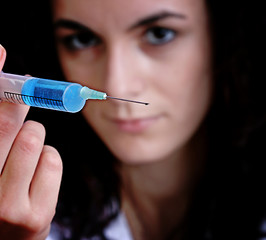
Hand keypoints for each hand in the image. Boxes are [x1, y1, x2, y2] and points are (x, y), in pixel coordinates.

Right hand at [0, 45, 62, 239]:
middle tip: (23, 92)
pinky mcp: (38, 215)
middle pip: (5, 123)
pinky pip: (52, 159)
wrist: (8, 239)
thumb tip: (9, 84)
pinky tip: (37, 178)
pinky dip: (48, 160)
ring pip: (34, 136)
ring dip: (33, 139)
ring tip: (24, 158)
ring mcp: (7, 207)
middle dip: (16, 104)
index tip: (0, 52)